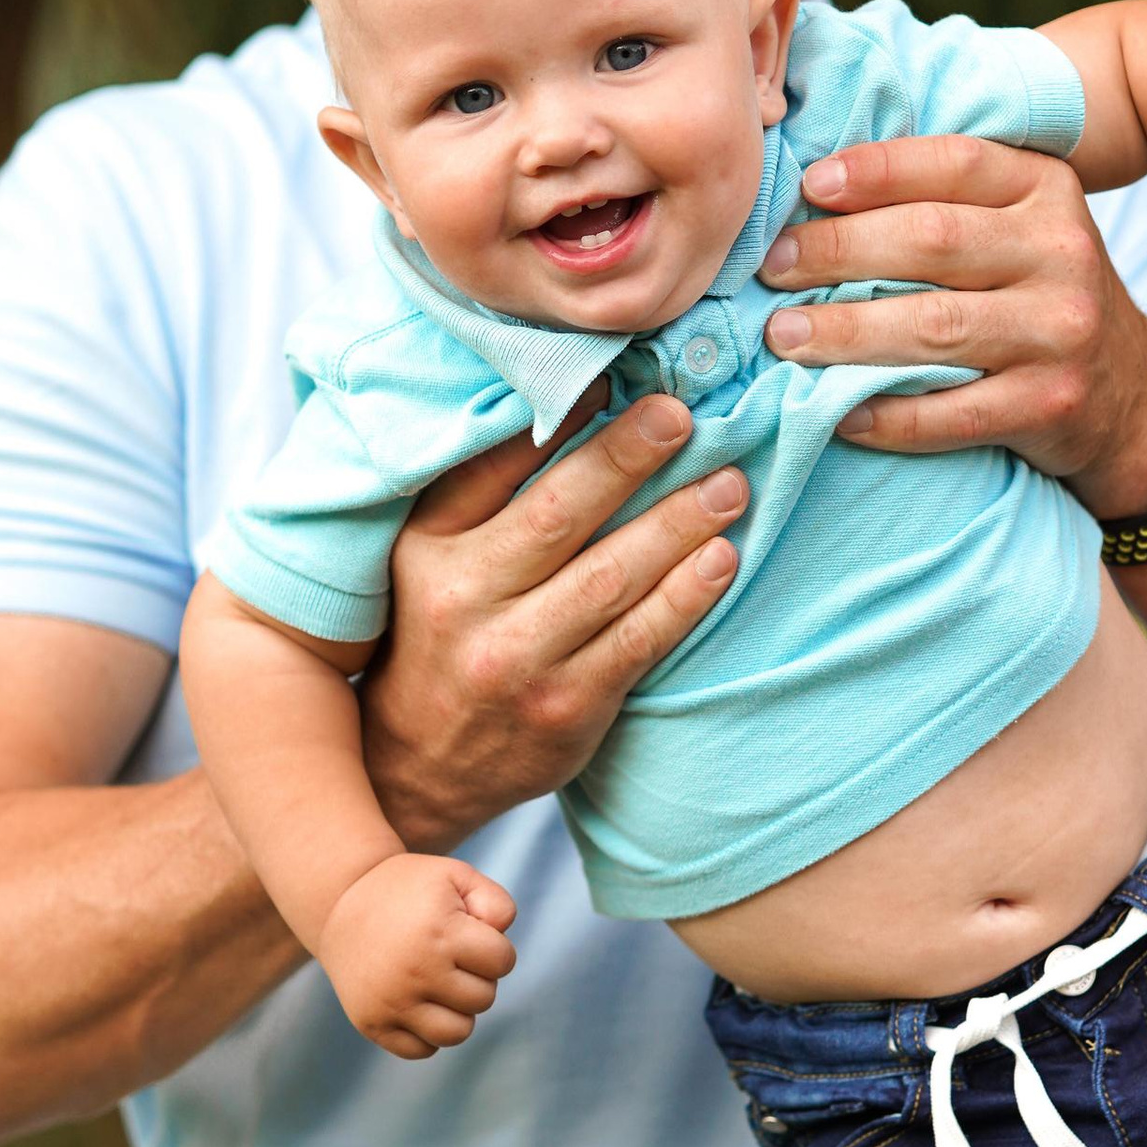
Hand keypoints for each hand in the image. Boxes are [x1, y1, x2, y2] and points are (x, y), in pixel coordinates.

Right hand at [321, 854, 518, 1059]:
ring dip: (456, 1010)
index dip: (492, 947)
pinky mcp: (371, 1023)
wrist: (339, 904)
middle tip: (447, 957)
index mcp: (439, 932)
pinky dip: (427, 1033)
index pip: (503, 961)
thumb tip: (501, 937)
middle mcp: (414, 971)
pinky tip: (416, 1003)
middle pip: (483, 998)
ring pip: (457, 1033)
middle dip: (475, 977)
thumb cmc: (409, 891)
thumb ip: (497, 902)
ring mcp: (390, 1002)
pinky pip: (422, 1050)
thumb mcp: (455, 877)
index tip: (468, 934)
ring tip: (437, 984)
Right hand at [359, 396, 749, 851]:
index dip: (556, 417)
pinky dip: (686, 596)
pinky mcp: (564, 709)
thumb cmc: (440, 640)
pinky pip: (639, 641)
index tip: (613, 378)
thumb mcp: (428, 562)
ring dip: (679, 523)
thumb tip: (565, 405)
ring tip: (729, 485)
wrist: (417, 769)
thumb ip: (481, 496)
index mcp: (426, 548)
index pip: (491, 466)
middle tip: (684, 416)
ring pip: (611, 576)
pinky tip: (721, 559)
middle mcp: (463, 600)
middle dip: (629, 456)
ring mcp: (515, 659)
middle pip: (559, 513)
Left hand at [754, 132, 1146, 520]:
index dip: (876, 171)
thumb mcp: (1022, 227)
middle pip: (929, 240)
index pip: (954, 163)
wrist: (1130, 399)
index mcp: (1047, 190)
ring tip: (783, 338)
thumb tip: (816, 185)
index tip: (808, 186)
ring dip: (844, 334)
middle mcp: (1061, 252)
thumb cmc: (1039, 298)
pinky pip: (948, 413)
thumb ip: (949, 199)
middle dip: (837, 252)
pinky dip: (885, 415)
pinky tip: (838, 410)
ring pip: (932, 327)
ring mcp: (1060, 331)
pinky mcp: (1049, 405)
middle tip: (771, 267)